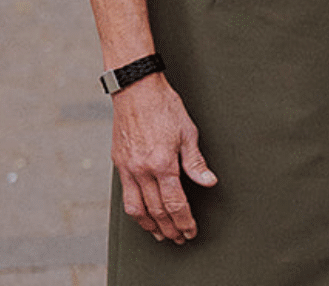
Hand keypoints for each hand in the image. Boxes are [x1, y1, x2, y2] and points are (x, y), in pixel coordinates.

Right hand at [111, 74, 216, 241]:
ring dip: (150, 226)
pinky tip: (143, 215)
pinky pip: (126, 196)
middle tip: (180, 238)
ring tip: (161, 235)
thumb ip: (196, 162)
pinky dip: (136, 212)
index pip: (175, 203)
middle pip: (157, 210)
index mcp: (163, 163)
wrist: (137, 90)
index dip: (184, 220)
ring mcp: (128, 169)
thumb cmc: (165, 106)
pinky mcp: (119, 164)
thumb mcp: (188, 131)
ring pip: (137, 210)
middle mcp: (143, 170)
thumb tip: (209, 182)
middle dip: (170, 228)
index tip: (191, 230)